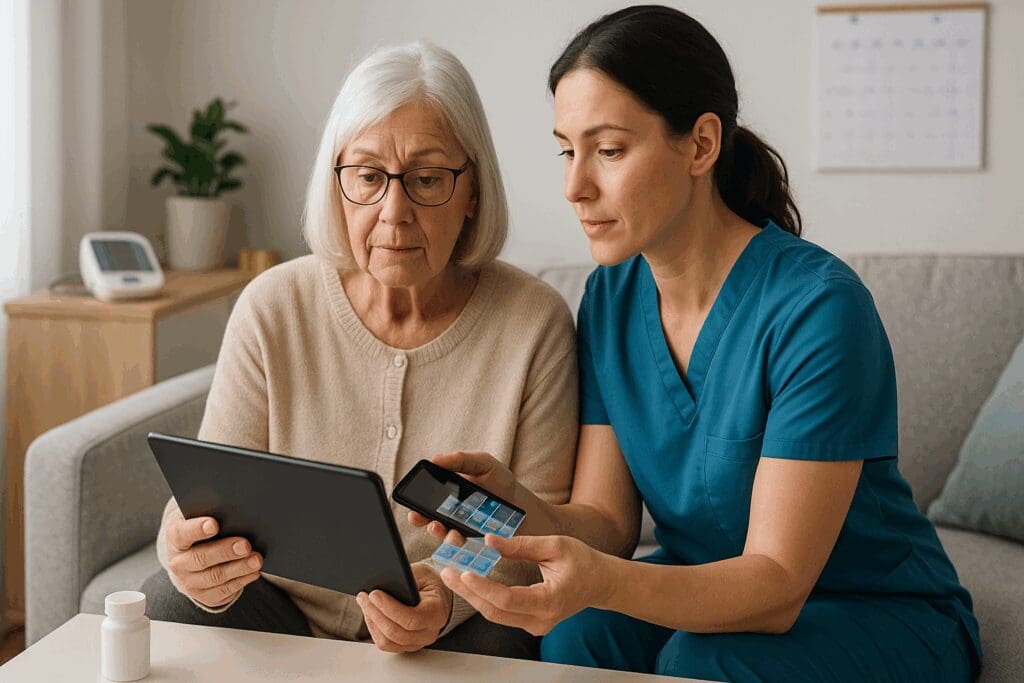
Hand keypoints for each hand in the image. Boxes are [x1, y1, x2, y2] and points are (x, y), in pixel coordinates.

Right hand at [163, 510, 262, 607]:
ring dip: (238, 568)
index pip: (182, 533)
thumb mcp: (199, 518)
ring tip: (256, 560)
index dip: (197, 529)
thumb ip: (211, 513)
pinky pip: (223, 591)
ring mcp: (189, 582)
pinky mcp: (203, 595)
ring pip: (215, 577)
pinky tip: (253, 572)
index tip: (213, 524)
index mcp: (175, 538)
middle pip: (201, 558)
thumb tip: (234, 510)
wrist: (189, 557)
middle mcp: (178, 563)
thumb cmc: (200, 530)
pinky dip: (241, 581)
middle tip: (245, 545)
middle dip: (225, 551)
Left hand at [356, 563, 453, 652]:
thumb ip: (406, 579)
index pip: (412, 619)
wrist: (437, 597)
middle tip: (364, 596)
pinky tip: (370, 614)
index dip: (390, 608)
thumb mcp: (422, 574)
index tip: (374, 594)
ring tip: (364, 603)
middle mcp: (429, 633)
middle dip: (375, 613)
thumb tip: (382, 582)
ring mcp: (417, 643)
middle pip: (396, 632)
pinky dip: (374, 629)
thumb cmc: (429, 584)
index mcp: (437, 613)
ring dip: (372, 621)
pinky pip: (385, 644)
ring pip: (388, 641)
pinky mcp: (406, 646)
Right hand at [406, 451, 520, 539]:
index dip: (415, 498)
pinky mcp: (470, 542)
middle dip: (419, 518)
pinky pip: (457, 546)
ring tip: (440, 527)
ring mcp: (459, 528)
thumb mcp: (482, 463)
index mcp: (449, 490)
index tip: (411, 501)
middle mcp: (449, 511)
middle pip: (427, 516)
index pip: (426, 495)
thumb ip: (460, 460)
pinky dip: (454, 543)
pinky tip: (458, 537)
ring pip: (440, 532)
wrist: (522, 506)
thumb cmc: (501, 482)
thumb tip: (435, 458)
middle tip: (417, 517)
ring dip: (437, 531)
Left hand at [439, 534, 609, 635]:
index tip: (464, 572)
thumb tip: (489, 541)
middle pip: (495, 611)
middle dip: (467, 592)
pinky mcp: (531, 623)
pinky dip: (484, 598)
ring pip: (495, 615)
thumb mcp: (555, 545)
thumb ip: (521, 545)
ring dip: (472, 595)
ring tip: (452, 576)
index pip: (507, 599)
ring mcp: (536, 625)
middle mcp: (541, 620)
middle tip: (446, 572)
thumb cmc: (583, 562)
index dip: (482, 587)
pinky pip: (502, 614)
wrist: (600, 582)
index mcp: (549, 601)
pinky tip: (471, 584)